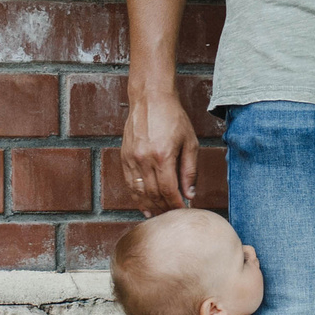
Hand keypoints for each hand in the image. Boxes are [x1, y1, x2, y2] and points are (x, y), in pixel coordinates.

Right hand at [120, 87, 198, 214]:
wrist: (150, 99)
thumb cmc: (173, 118)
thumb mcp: (190, 142)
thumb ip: (189, 171)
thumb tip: (190, 194)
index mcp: (163, 156)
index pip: (169, 190)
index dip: (175, 204)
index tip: (183, 212)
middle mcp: (144, 159)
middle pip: (153, 194)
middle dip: (164, 208)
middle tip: (172, 216)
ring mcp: (132, 158)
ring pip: (139, 191)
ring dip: (149, 206)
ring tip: (159, 215)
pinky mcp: (124, 156)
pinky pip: (129, 183)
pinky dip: (136, 196)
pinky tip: (144, 204)